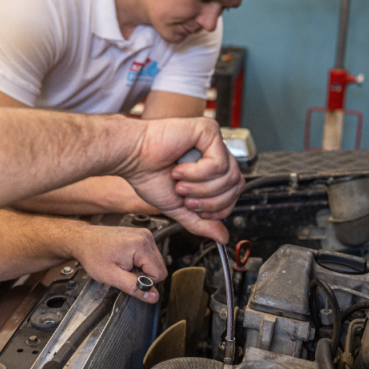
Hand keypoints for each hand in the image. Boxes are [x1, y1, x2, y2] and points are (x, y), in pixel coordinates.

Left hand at [70, 224, 167, 303]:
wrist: (84, 240)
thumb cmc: (93, 255)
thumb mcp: (112, 276)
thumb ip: (134, 287)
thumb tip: (153, 297)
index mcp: (141, 246)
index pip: (160, 273)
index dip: (145, 281)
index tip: (129, 276)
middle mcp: (145, 237)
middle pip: (159, 267)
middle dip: (143, 274)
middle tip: (124, 271)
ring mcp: (144, 234)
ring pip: (155, 261)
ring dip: (141, 267)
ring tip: (124, 264)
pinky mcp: (141, 235)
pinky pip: (149, 254)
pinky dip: (139, 260)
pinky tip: (125, 258)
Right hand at [120, 117, 244, 242]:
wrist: (131, 158)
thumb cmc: (149, 176)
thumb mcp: (178, 208)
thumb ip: (200, 222)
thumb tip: (222, 238)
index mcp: (210, 166)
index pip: (233, 191)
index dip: (219, 207)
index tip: (195, 208)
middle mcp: (215, 151)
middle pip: (236, 185)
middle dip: (211, 201)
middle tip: (187, 198)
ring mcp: (213, 140)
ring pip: (229, 175)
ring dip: (202, 188)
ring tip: (180, 183)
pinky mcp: (208, 130)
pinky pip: (219, 162)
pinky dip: (198, 173)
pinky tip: (180, 169)